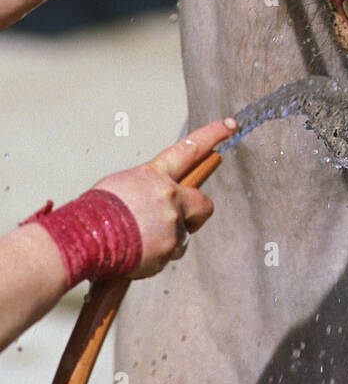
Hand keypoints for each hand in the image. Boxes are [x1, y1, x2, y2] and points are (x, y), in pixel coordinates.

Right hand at [91, 118, 235, 276]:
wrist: (81, 239)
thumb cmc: (93, 213)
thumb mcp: (120, 186)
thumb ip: (146, 188)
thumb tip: (154, 197)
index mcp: (155, 175)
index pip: (190, 148)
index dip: (212, 134)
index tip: (231, 125)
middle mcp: (169, 196)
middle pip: (203, 203)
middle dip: (196, 213)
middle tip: (181, 221)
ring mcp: (171, 223)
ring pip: (182, 236)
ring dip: (166, 241)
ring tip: (137, 242)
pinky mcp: (168, 249)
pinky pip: (168, 256)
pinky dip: (155, 258)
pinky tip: (135, 255)